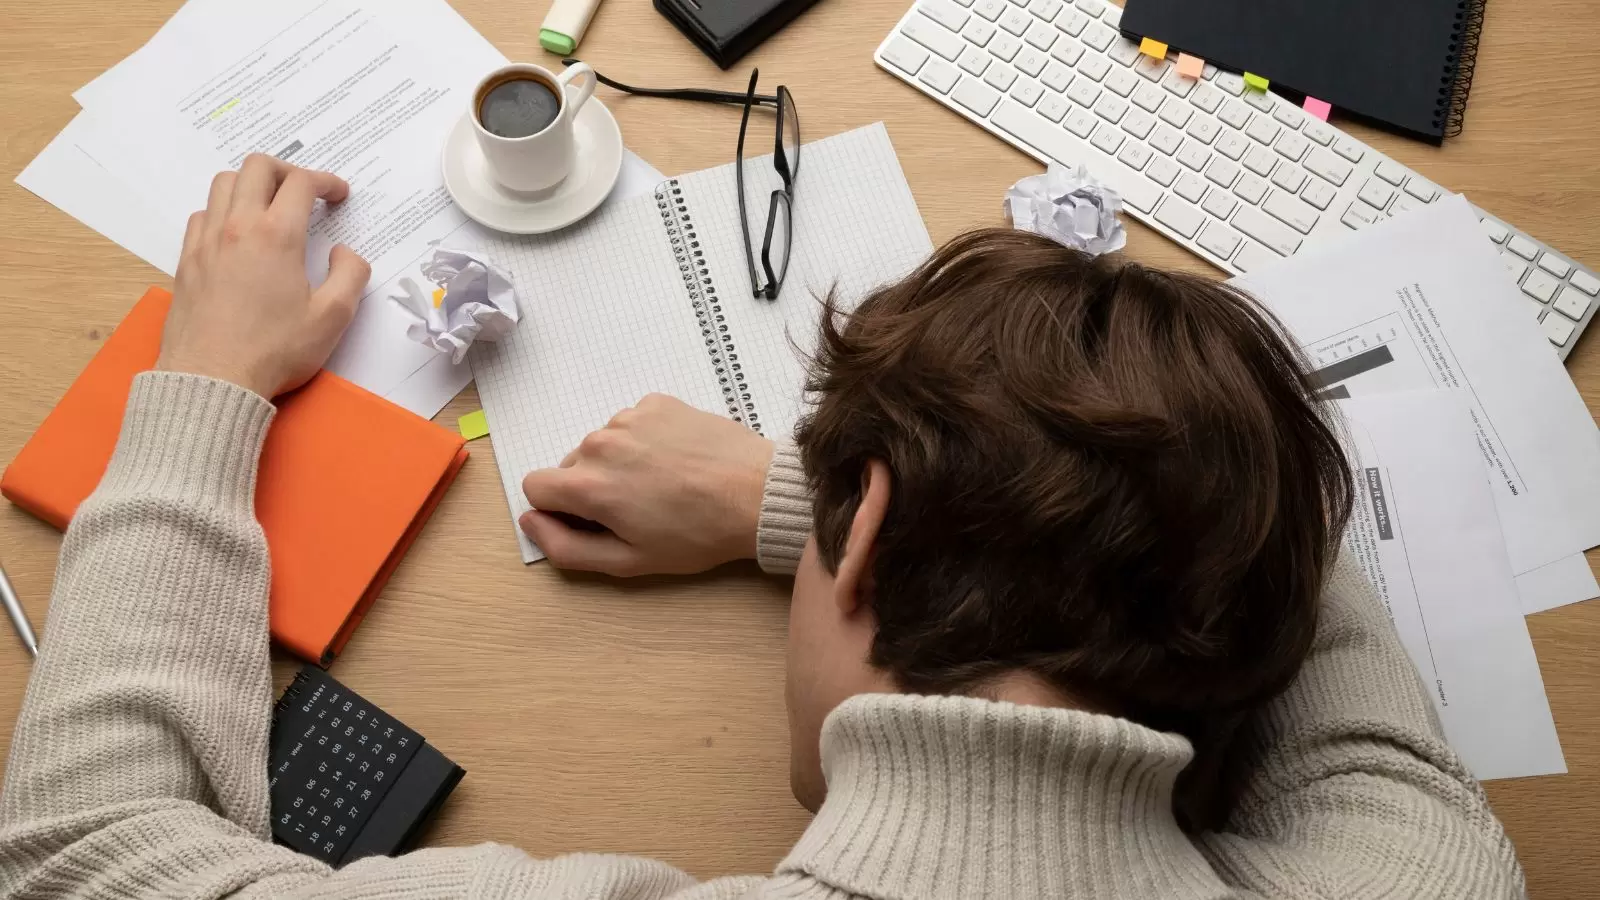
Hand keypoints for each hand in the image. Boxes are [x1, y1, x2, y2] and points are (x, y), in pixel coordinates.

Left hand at [157, 154, 371, 397]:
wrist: (212, 379)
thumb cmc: (274, 351)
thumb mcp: (332, 318)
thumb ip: (351, 275)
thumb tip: (344, 252)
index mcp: (276, 235)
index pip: (301, 183)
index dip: (326, 182)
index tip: (338, 196)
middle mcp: (237, 227)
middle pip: (256, 167)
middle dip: (286, 170)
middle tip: (304, 191)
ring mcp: (206, 242)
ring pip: (223, 184)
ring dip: (251, 185)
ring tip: (269, 208)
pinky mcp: (186, 261)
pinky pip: (202, 215)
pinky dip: (223, 211)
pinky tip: (236, 235)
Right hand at [520, 394, 775, 575]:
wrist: (758, 494)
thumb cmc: (697, 535)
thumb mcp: (629, 561)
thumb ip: (567, 547)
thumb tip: (530, 521)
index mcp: (587, 485)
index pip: (535, 486)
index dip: (558, 509)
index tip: (594, 522)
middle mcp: (600, 442)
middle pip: (571, 466)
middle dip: (593, 488)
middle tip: (640, 509)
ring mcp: (629, 417)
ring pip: (603, 444)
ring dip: (621, 463)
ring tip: (664, 484)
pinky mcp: (657, 402)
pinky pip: (632, 423)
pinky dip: (645, 441)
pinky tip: (676, 460)